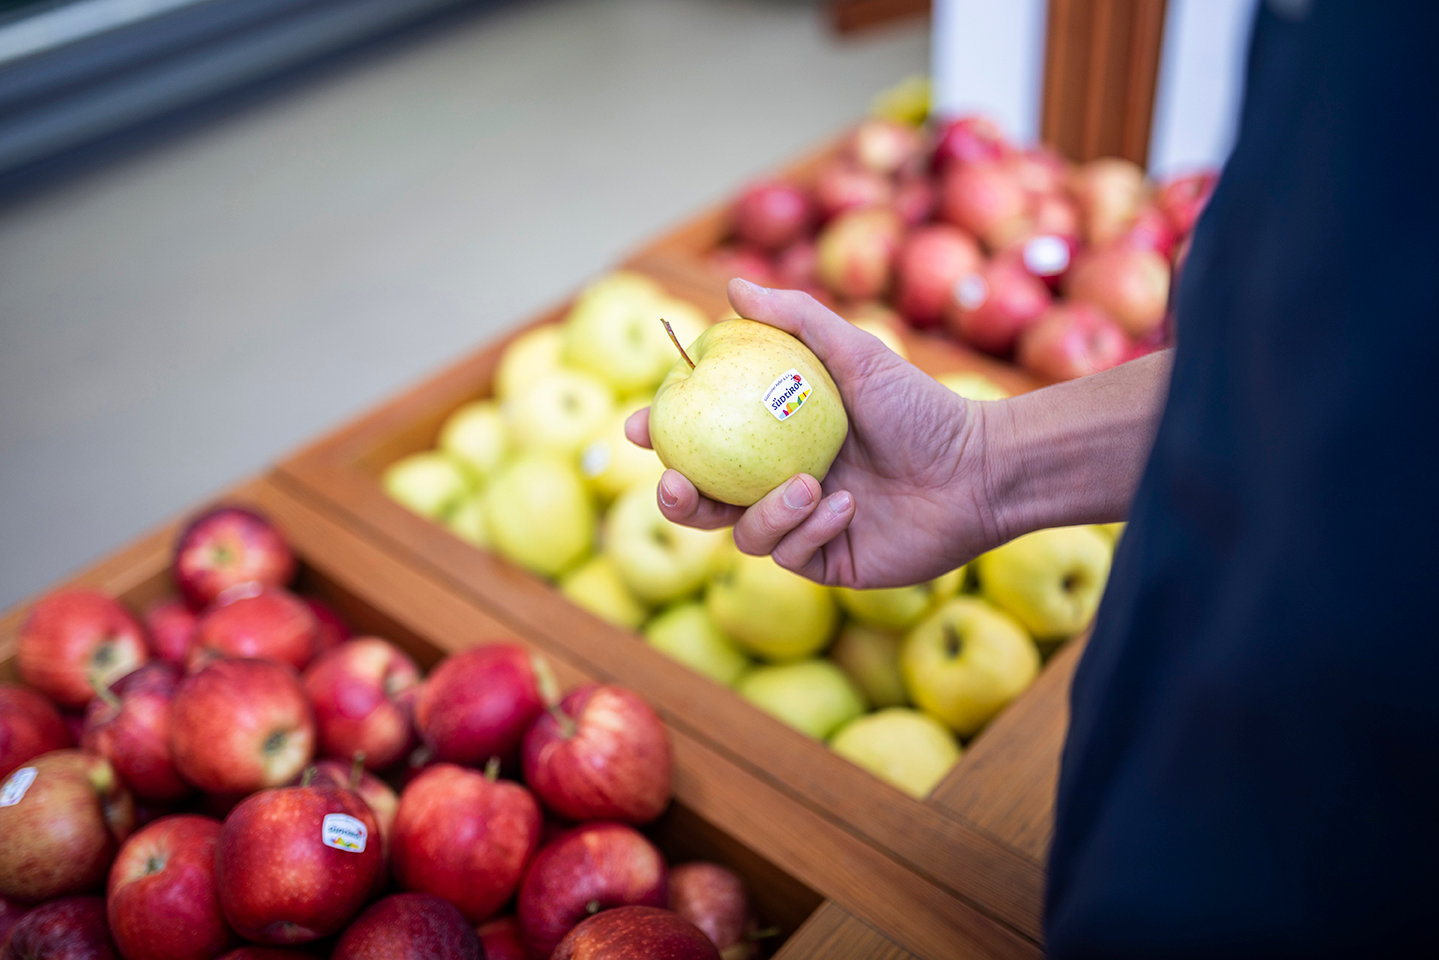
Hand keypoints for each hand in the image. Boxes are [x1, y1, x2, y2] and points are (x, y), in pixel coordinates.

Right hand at [626, 279, 1005, 587]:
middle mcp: (778, 481)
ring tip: (809, 485)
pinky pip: (790, 554)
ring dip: (765, 513)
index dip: (660, 436)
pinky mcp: (827, 562)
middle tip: (676, 483)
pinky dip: (810, 530)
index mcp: (774, 436)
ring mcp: (800, 525)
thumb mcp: (856, 353)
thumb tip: (732, 286)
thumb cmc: (921, 407)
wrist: (977, 470)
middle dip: (676, 499)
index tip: (636, 426)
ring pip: (743, 533)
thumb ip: (795, 320)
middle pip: (703, 500)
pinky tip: (848, 508)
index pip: (701, 438)